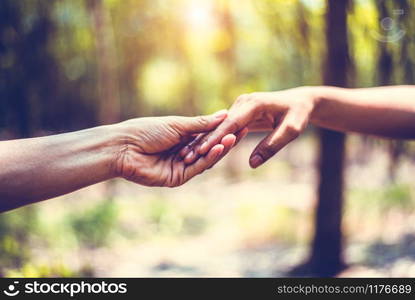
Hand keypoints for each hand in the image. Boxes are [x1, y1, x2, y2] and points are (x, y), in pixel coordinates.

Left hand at [112, 110, 246, 186]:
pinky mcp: (177, 178)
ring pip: (204, 160)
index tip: (239, 122)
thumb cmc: (146, 131)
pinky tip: (218, 149)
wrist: (124, 147)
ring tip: (232, 139)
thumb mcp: (177, 125)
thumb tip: (223, 114)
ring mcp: (181, 166)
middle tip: (242, 131)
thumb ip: (201, 124)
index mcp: (182, 138)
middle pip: (209, 149)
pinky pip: (196, 169)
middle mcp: (183, 153)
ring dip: (219, 150)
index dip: (222, 130)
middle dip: (225, 141)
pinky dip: (208, 159)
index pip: (207, 136)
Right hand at [181, 87, 315, 167]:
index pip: (231, 123)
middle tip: (186, 157)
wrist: (301, 102)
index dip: (215, 138)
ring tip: (187, 156)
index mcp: (254, 104)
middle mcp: (243, 102)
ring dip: (204, 141)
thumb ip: (272, 146)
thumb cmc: (298, 115)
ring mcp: (240, 106)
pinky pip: (224, 127)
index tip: (201, 151)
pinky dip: (213, 139)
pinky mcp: (240, 112)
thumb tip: (253, 164)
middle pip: (219, 125)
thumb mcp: (291, 131)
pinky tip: (200, 151)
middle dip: (203, 141)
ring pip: (219, 126)